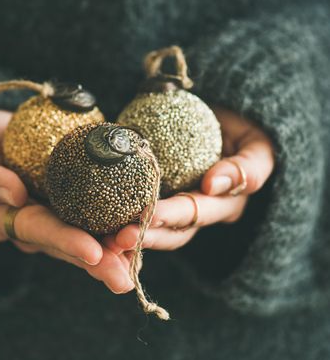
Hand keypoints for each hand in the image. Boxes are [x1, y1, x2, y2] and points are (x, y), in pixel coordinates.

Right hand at [0, 110, 134, 293]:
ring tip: (134, 268)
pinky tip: (134, 241)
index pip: (35, 229)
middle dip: (95, 262)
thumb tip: (15, 193)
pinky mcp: (62, 205)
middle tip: (124, 278)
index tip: (92, 251)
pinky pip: (86, 221)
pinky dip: (110, 231)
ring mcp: (46, 217)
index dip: (64, 240)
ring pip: (79, 239)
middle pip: (63, 245)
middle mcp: (27, 225)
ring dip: (108, 254)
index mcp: (1, 217)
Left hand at [104, 107, 275, 252]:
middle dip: (146, 233)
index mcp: (225, 204)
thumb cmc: (244, 131)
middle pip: (172, 230)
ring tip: (107, 239)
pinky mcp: (160, 200)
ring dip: (132, 236)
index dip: (174, 214)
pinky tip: (101, 227)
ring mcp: (181, 208)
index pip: (196, 212)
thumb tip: (215, 185)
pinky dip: (122, 221)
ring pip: (156, 230)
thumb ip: (248, 167)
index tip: (150, 214)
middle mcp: (202, 213)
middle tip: (120, 236)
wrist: (223, 120)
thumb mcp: (258, 147)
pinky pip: (141, 214)